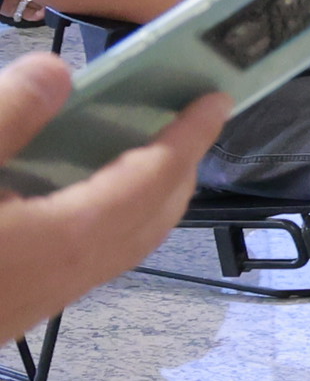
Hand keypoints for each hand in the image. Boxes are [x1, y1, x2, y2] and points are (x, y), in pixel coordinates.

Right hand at [0, 56, 230, 346]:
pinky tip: (67, 197)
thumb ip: (5, 119)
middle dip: (179, 167)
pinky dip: (103, 219)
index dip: (189, 135)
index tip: (217, 99)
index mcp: (64, 237)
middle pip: (153, 217)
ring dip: (145, 197)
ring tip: (136, 150)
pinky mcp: (12, 308)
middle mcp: (67, 274)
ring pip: (122, 244)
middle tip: (185, 119)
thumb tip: (56, 71)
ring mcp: (40, 298)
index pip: (153, 178)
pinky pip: (86, 259)